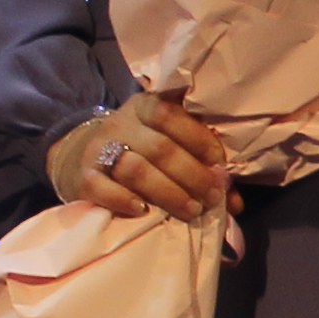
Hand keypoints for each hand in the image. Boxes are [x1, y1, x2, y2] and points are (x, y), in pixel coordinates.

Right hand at [49, 91, 232, 221]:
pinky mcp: (84, 177)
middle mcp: (122, 124)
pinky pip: (101, 187)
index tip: (218, 162)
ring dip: (167, 192)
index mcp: (146, 107)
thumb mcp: (168, 145)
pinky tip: (144, 210)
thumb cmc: (142, 152)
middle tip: (211, 197)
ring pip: (135, 170)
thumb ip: (201, 165)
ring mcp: (99, 150)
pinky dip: (123, 200)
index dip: (197, 138)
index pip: (169, 114)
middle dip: (191, 174)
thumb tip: (234, 202)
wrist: (84, 158)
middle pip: (159, 148)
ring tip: (190, 210)